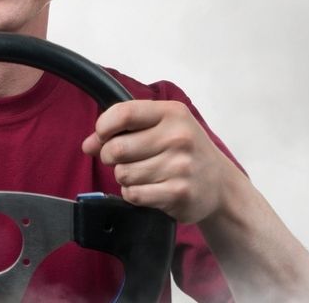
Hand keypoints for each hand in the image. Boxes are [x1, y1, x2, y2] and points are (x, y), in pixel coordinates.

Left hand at [82, 99, 235, 223]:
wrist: (220, 185)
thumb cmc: (184, 151)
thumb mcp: (160, 128)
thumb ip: (122, 129)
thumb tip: (88, 145)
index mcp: (172, 113)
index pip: (123, 113)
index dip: (103, 126)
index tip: (102, 135)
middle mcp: (179, 137)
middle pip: (117, 148)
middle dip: (110, 157)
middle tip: (123, 159)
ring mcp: (181, 166)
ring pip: (123, 174)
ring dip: (125, 177)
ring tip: (143, 174)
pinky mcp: (179, 193)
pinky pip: (134, 194)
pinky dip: (133, 194)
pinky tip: (147, 188)